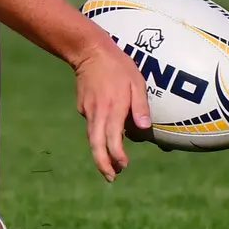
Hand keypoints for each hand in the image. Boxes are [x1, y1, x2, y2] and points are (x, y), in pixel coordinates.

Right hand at [72, 42, 152, 181]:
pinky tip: (108, 133)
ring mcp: (88, 110)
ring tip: (111, 165)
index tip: (123, 166)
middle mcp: (98, 112)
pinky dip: (100, 133)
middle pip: (96, 144)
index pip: (112, 138)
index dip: (116, 155)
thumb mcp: (136, 83)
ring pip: (93, 136)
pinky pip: (93, 124)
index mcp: (113, 108)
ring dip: (101, 152)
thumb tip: (145, 130)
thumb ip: (140, 107)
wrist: (89, 51)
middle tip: (111, 178)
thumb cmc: (118, 66)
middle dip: (102, 163)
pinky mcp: (83, 106)